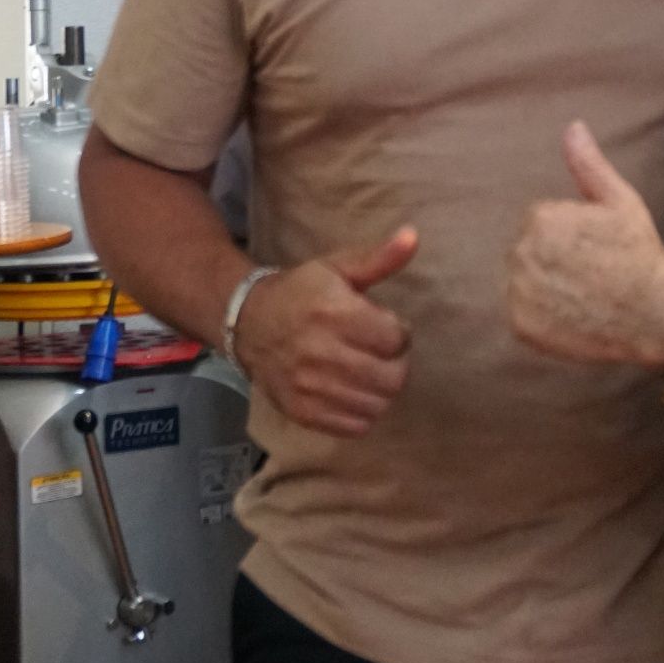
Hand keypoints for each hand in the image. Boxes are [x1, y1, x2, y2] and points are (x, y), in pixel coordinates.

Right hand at [233, 229, 417, 435]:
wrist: (249, 323)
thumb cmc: (302, 292)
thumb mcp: (338, 267)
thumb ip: (380, 257)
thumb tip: (414, 236)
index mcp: (334, 313)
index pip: (398, 339)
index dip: (398, 332)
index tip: (383, 326)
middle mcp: (321, 353)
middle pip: (393, 377)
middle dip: (395, 363)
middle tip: (380, 352)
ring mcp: (310, 388)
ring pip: (378, 404)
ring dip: (380, 388)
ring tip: (367, 370)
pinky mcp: (303, 412)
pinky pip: (356, 426)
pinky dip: (362, 412)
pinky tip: (352, 390)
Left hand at [508, 122, 663, 369]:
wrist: (654, 316)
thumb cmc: (639, 255)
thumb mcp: (620, 201)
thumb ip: (589, 165)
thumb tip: (573, 126)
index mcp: (541, 218)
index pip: (539, 222)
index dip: (570, 235)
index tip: (594, 249)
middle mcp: (522, 252)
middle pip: (527, 250)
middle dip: (552, 259)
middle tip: (589, 273)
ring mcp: (519, 291)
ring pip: (521, 281)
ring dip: (544, 286)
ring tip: (580, 295)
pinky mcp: (520, 325)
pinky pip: (520, 313)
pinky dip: (540, 317)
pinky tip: (570, 315)